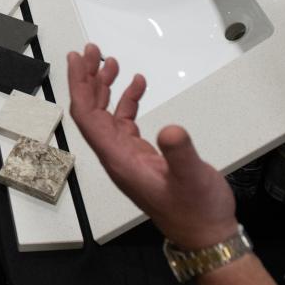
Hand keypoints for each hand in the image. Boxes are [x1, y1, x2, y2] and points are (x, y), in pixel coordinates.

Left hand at [67, 45, 237, 248]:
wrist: (206, 233)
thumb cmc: (196, 211)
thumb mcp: (192, 179)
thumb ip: (180, 154)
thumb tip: (171, 130)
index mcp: (118, 159)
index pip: (87, 115)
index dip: (79, 85)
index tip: (78, 59)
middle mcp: (116, 156)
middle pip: (90, 110)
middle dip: (87, 78)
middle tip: (91, 51)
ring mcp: (126, 155)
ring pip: (105, 114)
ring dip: (104, 86)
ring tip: (109, 61)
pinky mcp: (140, 155)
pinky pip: (124, 121)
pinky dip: (127, 100)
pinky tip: (136, 85)